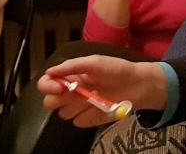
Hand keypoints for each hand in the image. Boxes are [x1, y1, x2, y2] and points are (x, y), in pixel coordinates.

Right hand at [37, 55, 166, 127]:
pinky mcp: (91, 118)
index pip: (47, 82)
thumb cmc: (116, 69)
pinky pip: (79, 122)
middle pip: (50, 102)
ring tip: (90, 100)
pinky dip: (85, 118)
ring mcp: (81, 106)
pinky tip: (97, 109)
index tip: (60, 88)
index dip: (48, 86)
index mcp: (70, 75)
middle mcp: (72, 91)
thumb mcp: (94, 61)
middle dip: (56, 100)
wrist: (138, 84)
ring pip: (63, 114)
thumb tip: (50, 71)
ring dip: (72, 109)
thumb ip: (72, 66)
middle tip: (74, 95)